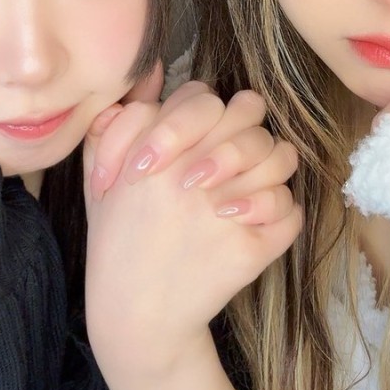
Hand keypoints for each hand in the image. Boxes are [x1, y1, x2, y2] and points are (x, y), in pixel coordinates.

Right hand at [84, 87, 300, 375]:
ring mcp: (224, 212)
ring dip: (268, 165)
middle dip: (244, 127)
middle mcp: (191, 175)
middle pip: (249, 116)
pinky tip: (255, 220)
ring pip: (279, 156)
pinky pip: (289, 210)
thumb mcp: (100, 176)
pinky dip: (279, 212)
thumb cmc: (117, 241)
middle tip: (230, 154)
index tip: (195, 137)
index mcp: (155, 153)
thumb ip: (119, 122)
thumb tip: (154, 72)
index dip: (204, 112)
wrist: (135, 318)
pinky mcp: (251, 249)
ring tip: (247, 184)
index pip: (203, 98)